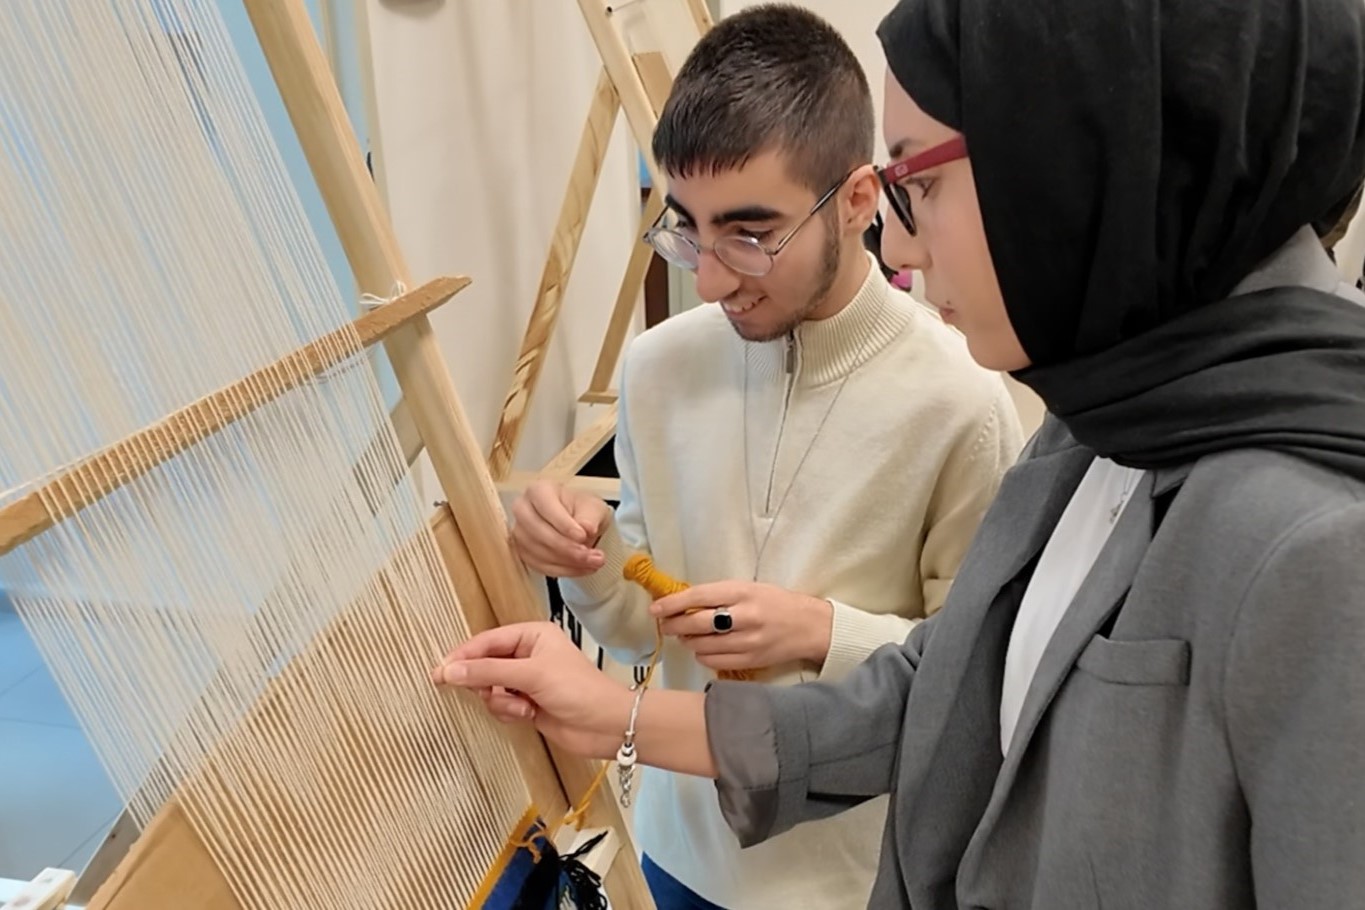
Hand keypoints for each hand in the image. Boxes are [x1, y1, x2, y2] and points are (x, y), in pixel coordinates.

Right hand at [431, 622, 632, 759]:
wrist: (607, 726)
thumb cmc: (579, 690)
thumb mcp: (532, 675)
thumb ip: (488, 672)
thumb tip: (449, 670)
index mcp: (532, 635)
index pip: (487, 641)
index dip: (463, 656)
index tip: (440, 671)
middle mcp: (528, 655)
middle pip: (485, 665)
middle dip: (485, 682)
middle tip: (485, 692)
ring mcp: (527, 681)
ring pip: (491, 688)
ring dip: (500, 701)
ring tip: (520, 707)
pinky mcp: (528, 704)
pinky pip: (501, 705)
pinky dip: (508, 712)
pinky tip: (527, 715)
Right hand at [510, 480, 614, 577]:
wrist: (578, 523)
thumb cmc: (582, 509)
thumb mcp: (594, 507)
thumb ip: (590, 517)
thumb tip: (586, 528)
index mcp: (539, 490)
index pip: (545, 506)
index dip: (563, 524)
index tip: (583, 536)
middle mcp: (523, 510)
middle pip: (537, 531)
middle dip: (565, 547)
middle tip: (590, 555)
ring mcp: (520, 533)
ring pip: (537, 551)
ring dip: (567, 562)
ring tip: (593, 563)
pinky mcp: (523, 553)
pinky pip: (540, 566)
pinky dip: (563, 570)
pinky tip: (582, 569)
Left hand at [650, 582, 833, 670]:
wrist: (809, 626)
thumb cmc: (776, 602)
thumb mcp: (749, 589)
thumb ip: (719, 595)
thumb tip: (682, 604)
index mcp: (743, 592)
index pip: (699, 597)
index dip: (672, 603)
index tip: (655, 608)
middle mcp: (745, 617)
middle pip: (697, 624)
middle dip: (674, 625)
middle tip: (665, 625)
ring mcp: (748, 642)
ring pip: (702, 645)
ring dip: (687, 641)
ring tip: (686, 635)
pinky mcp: (751, 661)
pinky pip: (714, 662)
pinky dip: (702, 655)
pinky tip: (703, 648)